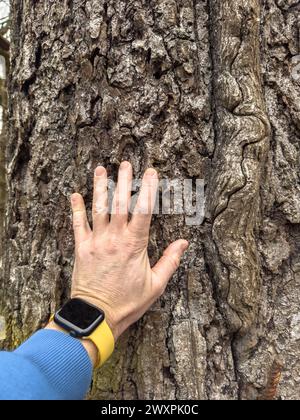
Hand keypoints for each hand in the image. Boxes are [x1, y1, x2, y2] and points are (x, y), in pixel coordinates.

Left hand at [70, 161, 187, 339]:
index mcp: (135, 244)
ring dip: (100, 187)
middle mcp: (115, 238)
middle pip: (120, 203)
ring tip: (101, 169)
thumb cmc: (128, 302)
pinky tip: (75, 194)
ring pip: (98, 208)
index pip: (144, 210)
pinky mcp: (82, 248)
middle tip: (126, 163)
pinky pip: (78, 224)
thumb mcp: (156, 285)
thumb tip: (184, 243)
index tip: (151, 172)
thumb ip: (170, 261)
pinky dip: (76, 209)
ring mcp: (96, 241)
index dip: (148, 189)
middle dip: (124, 181)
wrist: (97, 316)